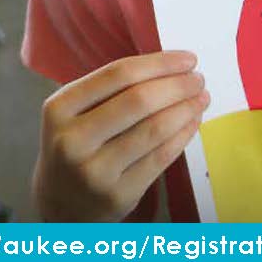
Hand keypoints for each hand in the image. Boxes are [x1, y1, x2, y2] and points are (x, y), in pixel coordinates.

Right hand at [34, 51, 209, 221]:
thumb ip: (113, 88)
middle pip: (139, 100)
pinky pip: (161, 157)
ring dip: (186, 109)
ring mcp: (94, 172)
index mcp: (59, 108)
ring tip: (202, 98)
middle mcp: (72, 140)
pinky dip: (183, 135)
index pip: (118, 74)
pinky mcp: (117, 196)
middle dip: (178, 86)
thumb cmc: (78, 142)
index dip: (160, 63)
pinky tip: (193, 122)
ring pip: (154, 129)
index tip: (188, 59)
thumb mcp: (76, 110)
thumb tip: (174, 67)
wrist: (62, 202)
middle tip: (198, 79)